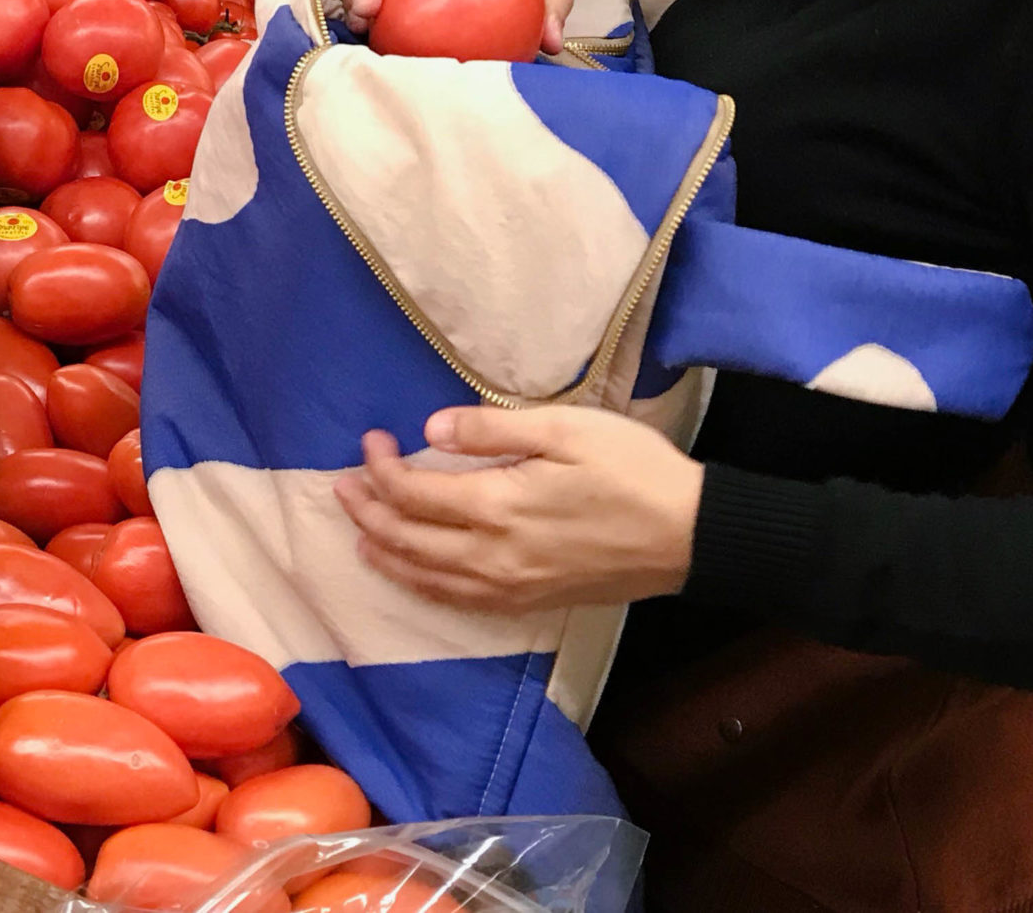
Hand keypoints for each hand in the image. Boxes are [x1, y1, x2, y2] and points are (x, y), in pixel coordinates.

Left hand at [334, 405, 703, 612]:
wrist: (689, 536)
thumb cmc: (631, 470)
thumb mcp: (565, 429)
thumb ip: (492, 430)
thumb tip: (430, 431)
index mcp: (497, 508)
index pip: (412, 494)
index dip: (380, 468)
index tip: (372, 440)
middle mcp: (492, 557)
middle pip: (407, 540)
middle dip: (366, 512)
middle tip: (343, 486)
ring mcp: (510, 587)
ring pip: (425, 578)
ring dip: (384, 554)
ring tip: (359, 534)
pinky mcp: (529, 603)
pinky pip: (457, 601)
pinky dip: (422, 586)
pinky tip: (413, 575)